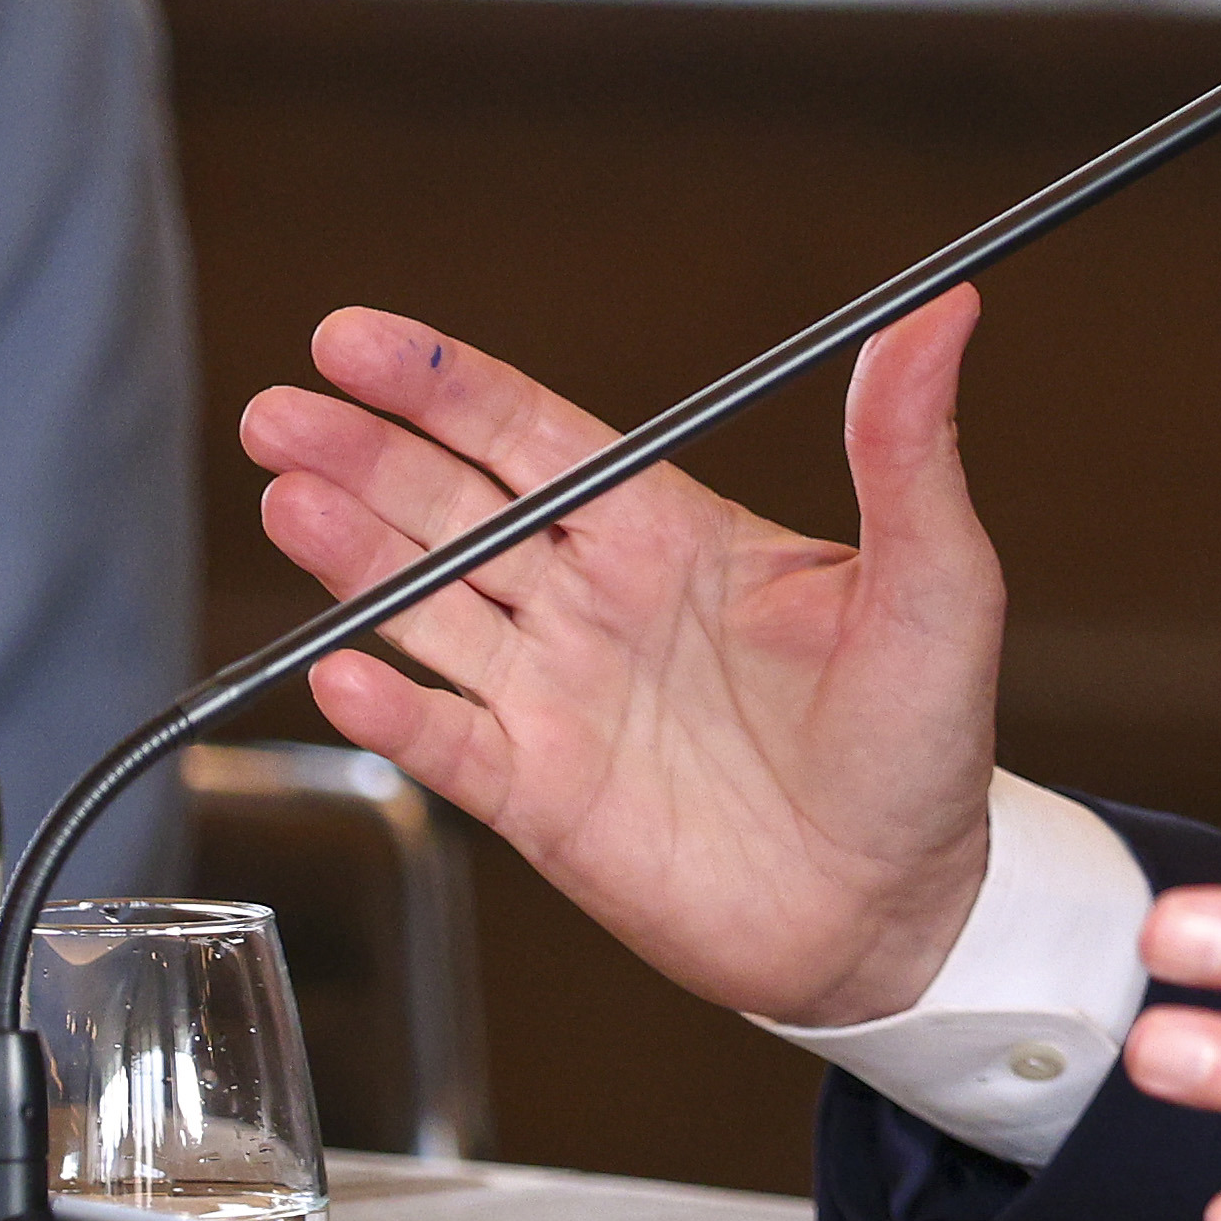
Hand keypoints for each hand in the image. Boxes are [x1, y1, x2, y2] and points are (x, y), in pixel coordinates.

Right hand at [236, 297, 1006, 1026]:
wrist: (906, 905)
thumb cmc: (925, 743)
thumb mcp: (937, 582)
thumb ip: (910, 450)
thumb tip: (940, 315)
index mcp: (672, 534)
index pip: (533, 435)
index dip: (443, 385)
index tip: (355, 337)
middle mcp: (597, 604)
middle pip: (451, 509)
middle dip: (363, 456)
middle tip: (280, 411)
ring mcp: (557, 698)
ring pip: (427, 610)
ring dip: (353, 558)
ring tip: (289, 499)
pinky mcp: (542, 798)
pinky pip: (446, 743)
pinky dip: (391, 712)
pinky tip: (343, 671)